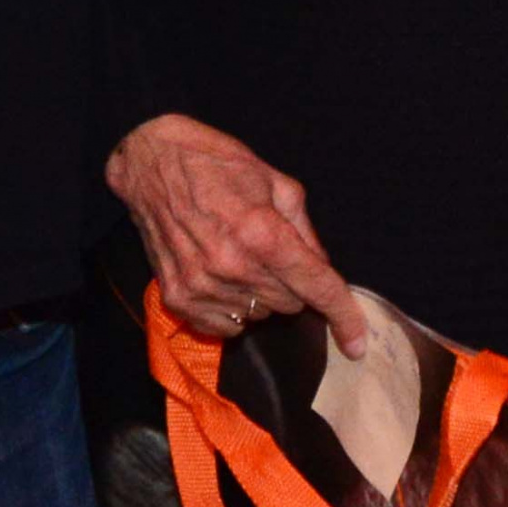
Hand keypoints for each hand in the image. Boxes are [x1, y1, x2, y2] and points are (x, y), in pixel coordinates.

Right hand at [107, 114, 376, 356]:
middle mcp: (232, 265)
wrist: (151, 161)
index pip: (316, 286)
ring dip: (258, 292)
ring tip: (236, 254)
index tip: (356, 344)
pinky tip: (219, 276)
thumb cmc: (215, 163)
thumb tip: (321, 269)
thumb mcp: (275, 182)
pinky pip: (226, 326)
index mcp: (261, 232)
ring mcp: (201, 286)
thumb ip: (305, 230)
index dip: (343, 316)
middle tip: (267, 248)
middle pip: (290, 304)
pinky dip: (232, 307)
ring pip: (259, 315)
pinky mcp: (178, 298)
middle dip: (290, 282)